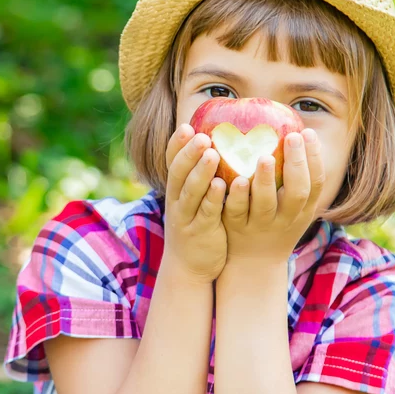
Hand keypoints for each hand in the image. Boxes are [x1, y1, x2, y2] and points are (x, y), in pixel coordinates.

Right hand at [162, 123, 227, 283]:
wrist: (188, 267)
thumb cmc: (197, 225)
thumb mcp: (194, 199)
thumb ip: (202, 176)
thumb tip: (220, 143)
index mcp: (176, 189)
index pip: (172, 162)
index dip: (176, 145)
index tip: (186, 126)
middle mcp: (177, 200)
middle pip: (179, 173)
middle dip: (188, 153)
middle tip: (200, 135)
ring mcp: (187, 217)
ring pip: (191, 191)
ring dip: (200, 172)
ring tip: (211, 153)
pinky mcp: (201, 232)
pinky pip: (207, 213)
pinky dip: (213, 198)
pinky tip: (222, 185)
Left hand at [221, 128, 324, 264]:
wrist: (254, 265)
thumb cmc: (274, 223)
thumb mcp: (293, 208)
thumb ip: (295, 178)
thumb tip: (294, 132)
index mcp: (302, 210)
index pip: (316, 183)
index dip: (315, 158)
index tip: (307, 132)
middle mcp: (285, 218)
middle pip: (297, 192)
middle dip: (296, 164)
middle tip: (291, 136)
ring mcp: (260, 224)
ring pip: (266, 203)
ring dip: (266, 180)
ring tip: (264, 158)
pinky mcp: (237, 228)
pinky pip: (237, 212)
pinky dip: (237, 196)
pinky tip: (236, 180)